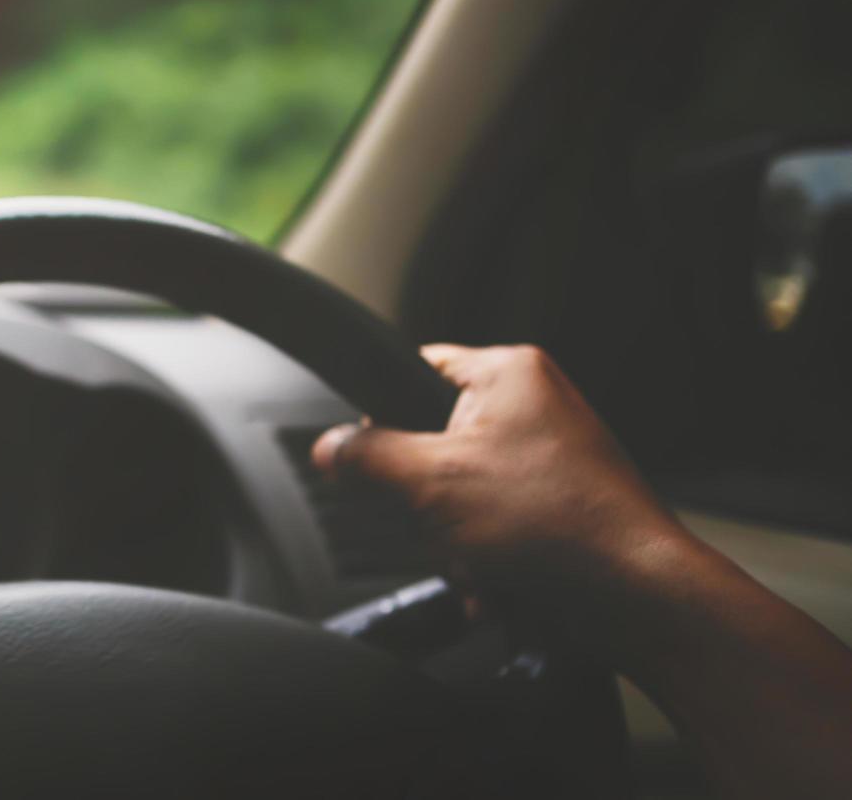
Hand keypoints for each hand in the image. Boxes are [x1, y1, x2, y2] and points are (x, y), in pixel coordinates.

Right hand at [312, 344, 688, 648]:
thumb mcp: (432, 482)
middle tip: (444, 523)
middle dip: (426, 505)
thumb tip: (328, 448)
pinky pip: (491, 526)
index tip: (374, 459)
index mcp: (508, 372)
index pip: (412, 369)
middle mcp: (532, 406)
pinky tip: (498, 584)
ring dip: (455, 543)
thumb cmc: (560, 523)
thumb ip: (366, 458)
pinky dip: (485, 560)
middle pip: (429, 444)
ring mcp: (548, 457)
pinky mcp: (556, 505)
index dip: (383, 418)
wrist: (637, 595)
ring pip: (457, 495)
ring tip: (481, 562)